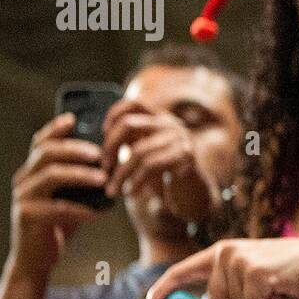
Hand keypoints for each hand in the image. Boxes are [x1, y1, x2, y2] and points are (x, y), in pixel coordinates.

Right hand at [9, 113, 106, 278]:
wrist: (36, 260)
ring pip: (50, 175)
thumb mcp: (69, 197)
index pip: (41, 142)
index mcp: (33, 172)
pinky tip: (97, 213)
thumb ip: (80, 179)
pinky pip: (56, 208)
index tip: (75, 119)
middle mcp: (24, 180)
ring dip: (80, 175)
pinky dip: (80, 209)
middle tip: (100, 153)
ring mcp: (22, 198)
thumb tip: (111, 161)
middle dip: (75, 149)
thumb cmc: (57, 225)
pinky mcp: (26, 217)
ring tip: (103, 179)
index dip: (56, 128)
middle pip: (46, 152)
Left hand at [102, 99, 217, 221]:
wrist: (196, 194)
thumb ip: (132, 142)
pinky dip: (136, 181)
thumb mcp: (147, 154)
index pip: (134, 104)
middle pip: (130, 124)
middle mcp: (171, 124)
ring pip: (138, 151)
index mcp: (161, 120)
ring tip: (113, 190)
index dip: (114, 114)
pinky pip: (152, 166)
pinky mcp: (186, 156)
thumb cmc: (166, 175)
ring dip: (121, 174)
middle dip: (110, 147)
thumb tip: (102, 146)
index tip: (103, 133)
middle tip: (104, 168)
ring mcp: (180, 138)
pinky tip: (131, 192)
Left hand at [142, 238, 298, 298]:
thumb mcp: (254, 283)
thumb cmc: (291, 276)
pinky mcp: (256, 271)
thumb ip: (230, 296)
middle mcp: (225, 252)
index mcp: (221, 253)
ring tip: (274, 294)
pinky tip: (280, 293)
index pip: (180, 273)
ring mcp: (239, 260)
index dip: (160, 294)